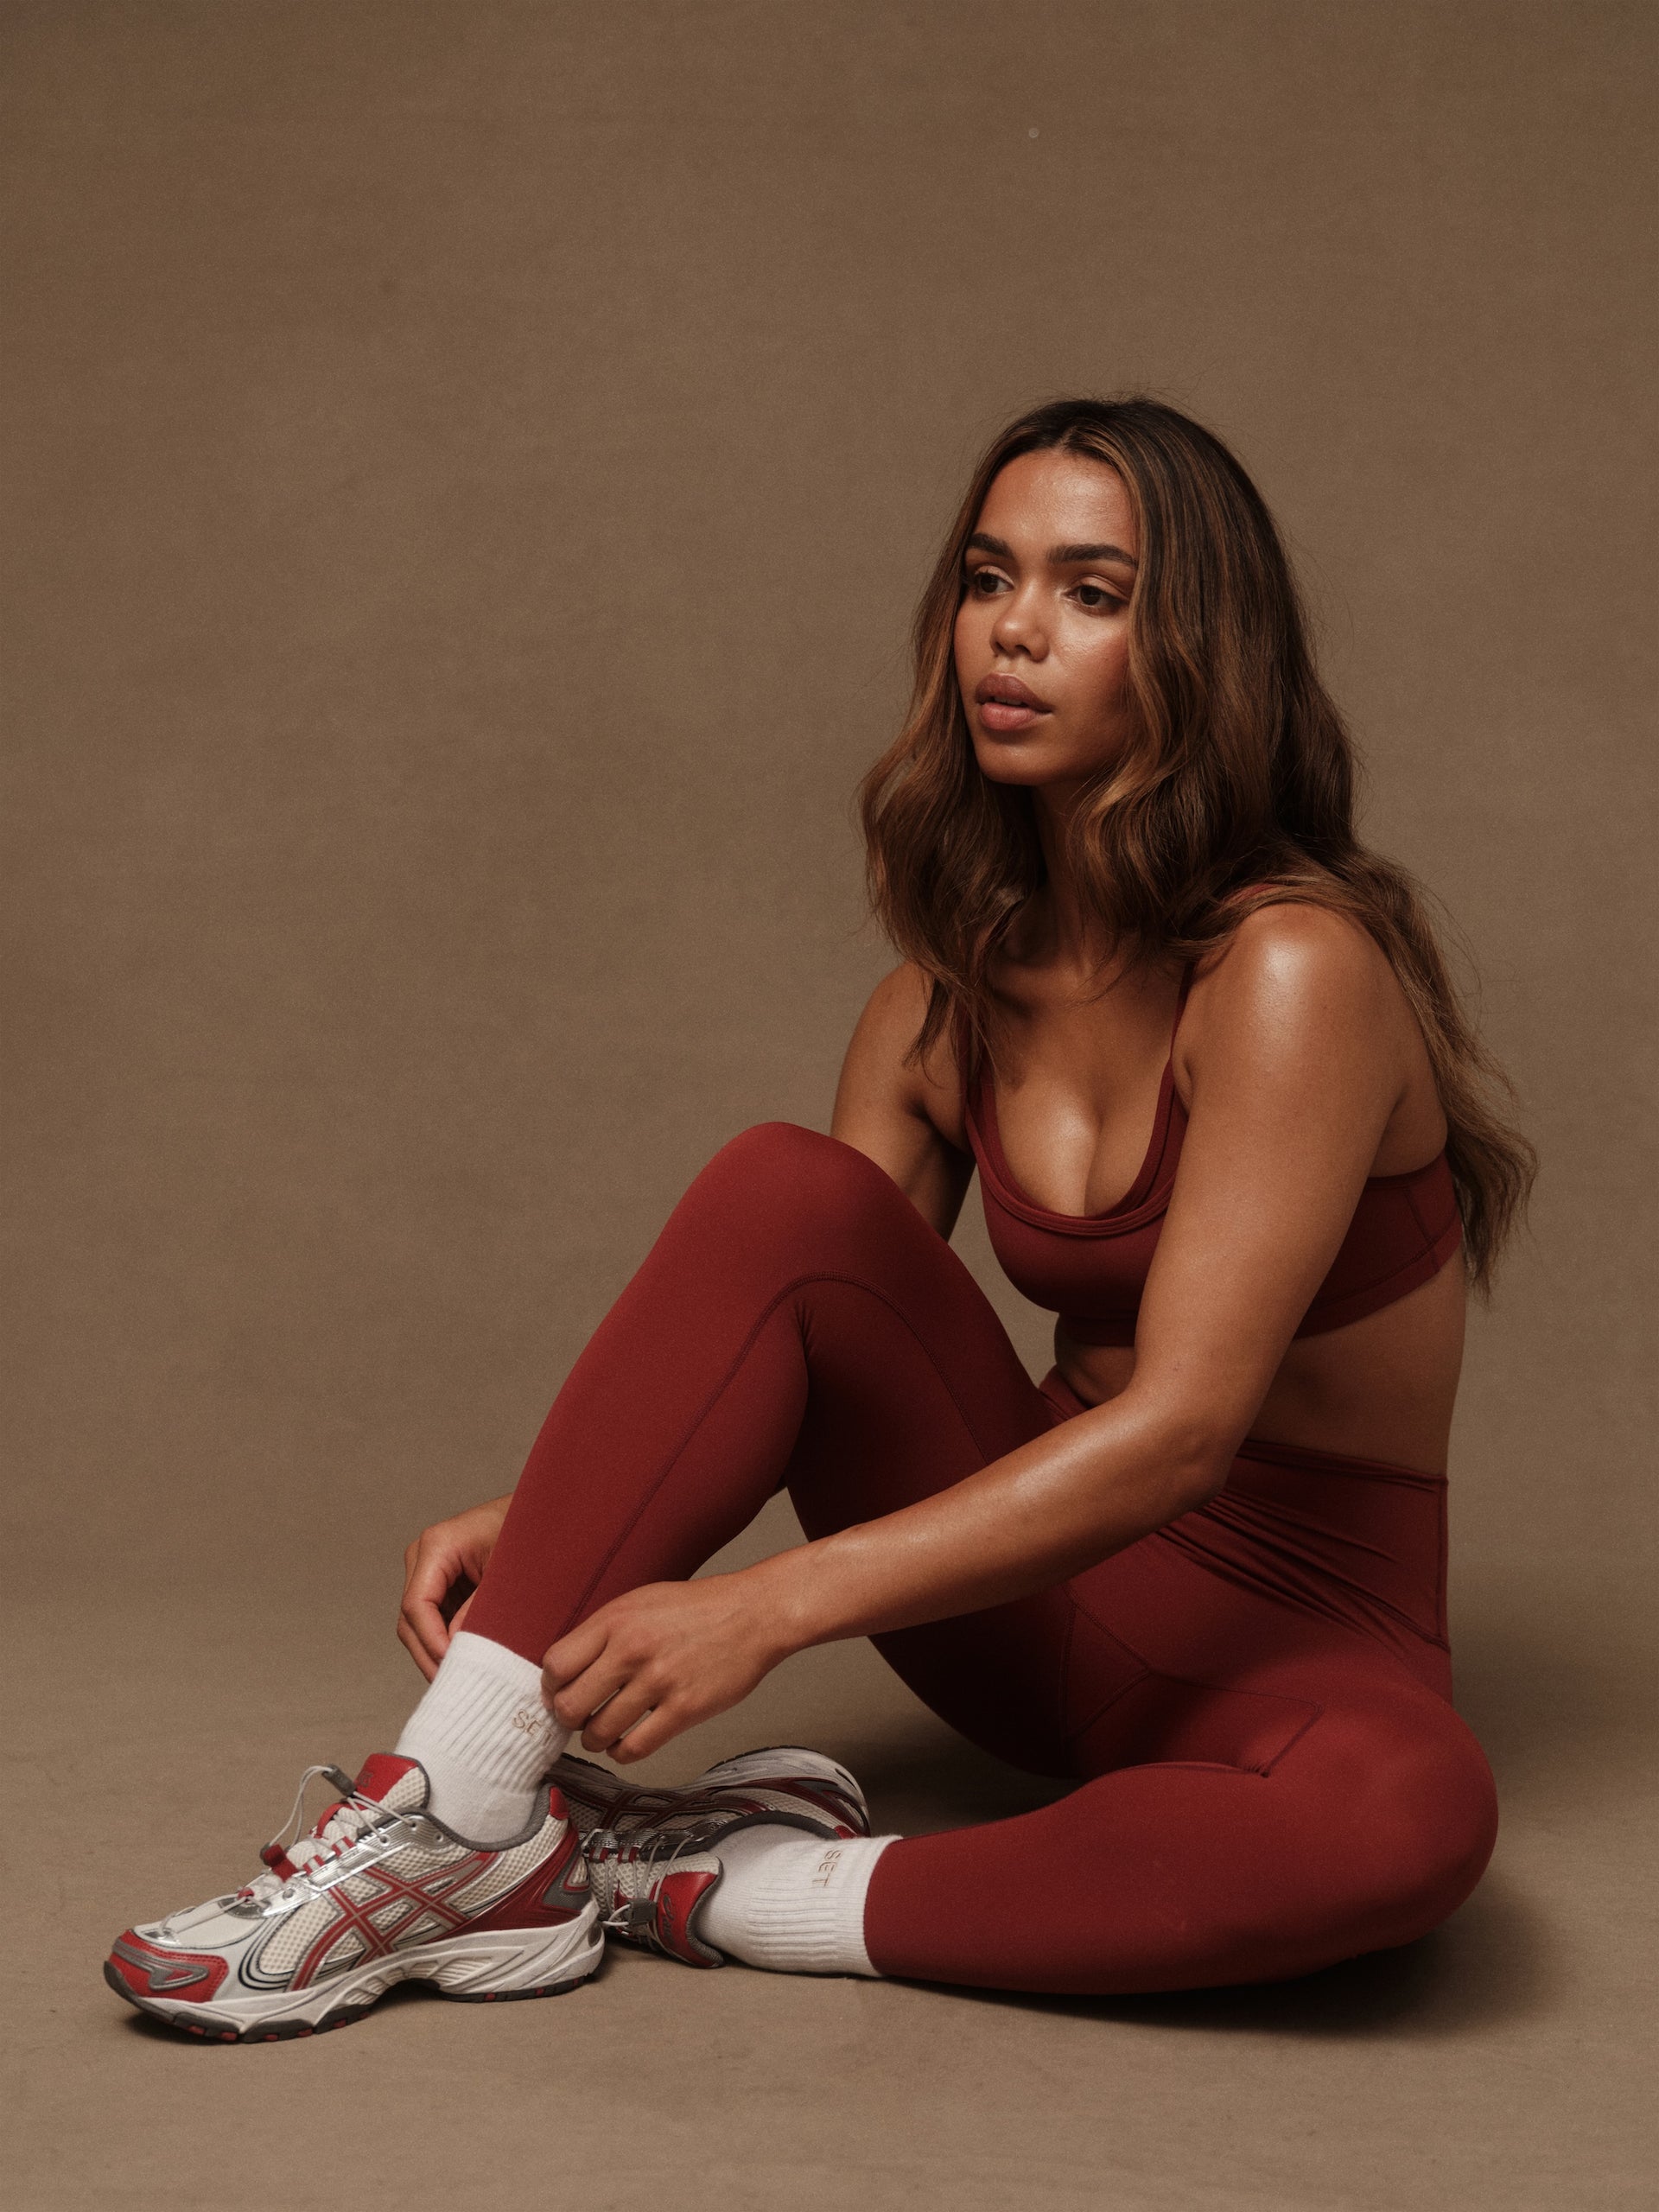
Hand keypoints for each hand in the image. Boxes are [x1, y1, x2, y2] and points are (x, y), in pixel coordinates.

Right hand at [398, 1495, 513, 1680]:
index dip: (431, 1641)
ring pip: (417, 1625)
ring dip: (436, 1653)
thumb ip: (481, 1609)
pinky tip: (464, 1663)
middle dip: (430, 1655)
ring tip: (461, 1680)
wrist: (542, 1514)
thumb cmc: (529, 1532)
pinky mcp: (440, 1584)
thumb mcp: (508, 1571)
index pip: (416, 1605)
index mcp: (437, 1545)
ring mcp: (429, 1571)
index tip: (452, 1666)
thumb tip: (457, 1648)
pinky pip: (433, 1621)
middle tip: (454, 1685)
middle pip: (410, 1620)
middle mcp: (424, 1557)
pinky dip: (445, 1643)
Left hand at [542, 1568, 792, 1764]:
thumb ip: (603, 1633)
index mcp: (616, 1619)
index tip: (560, 1692)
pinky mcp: (685, 1709)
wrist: (753, 1613)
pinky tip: (627, 1742)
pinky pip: (635, 1748)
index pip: (555, 1665)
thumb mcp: (640, 1602)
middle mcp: (632, 1649)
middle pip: (569, 1705)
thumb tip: (564, 1672)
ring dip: (595, 1739)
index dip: (552, 1686)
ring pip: (598, 1733)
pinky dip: (622, 1753)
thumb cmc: (696, 1609)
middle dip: (569, 1718)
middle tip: (581, 1717)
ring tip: (605, 1731)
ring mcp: (659, 1681)